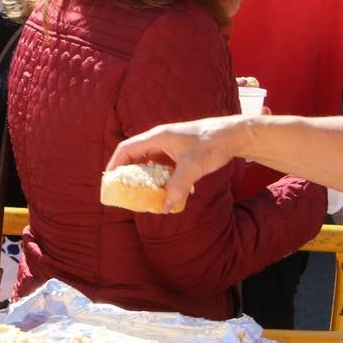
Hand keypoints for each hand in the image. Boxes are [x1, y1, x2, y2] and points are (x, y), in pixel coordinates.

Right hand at [107, 116, 245, 212]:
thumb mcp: (193, 167)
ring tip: (141, 193)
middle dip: (128, 172)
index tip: (109, 179)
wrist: (233, 135)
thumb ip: (178, 187)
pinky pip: (162, 164)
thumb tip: (164, 207)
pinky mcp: (179, 151)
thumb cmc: (212, 144)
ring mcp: (169, 145)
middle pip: (135, 155)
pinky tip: (166, 189)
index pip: (127, 148)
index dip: (115, 163)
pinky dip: (159, 176)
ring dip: (144, 176)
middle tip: (123, 190)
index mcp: (157, 137)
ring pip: (149, 160)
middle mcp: (160, 139)